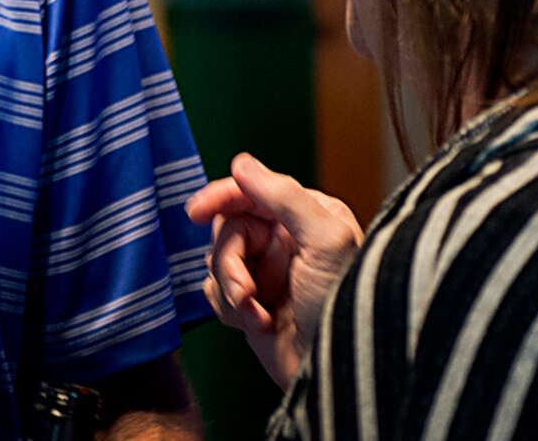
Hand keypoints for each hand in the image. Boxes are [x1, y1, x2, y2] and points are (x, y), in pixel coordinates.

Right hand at [185, 155, 360, 389]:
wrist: (332, 373)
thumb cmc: (341, 306)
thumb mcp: (324, 240)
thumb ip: (284, 195)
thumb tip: (242, 163)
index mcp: (306, 216)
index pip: (252, 191)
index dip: (221, 197)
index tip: (196, 211)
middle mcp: (284, 240)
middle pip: (228, 228)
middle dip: (230, 262)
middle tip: (245, 290)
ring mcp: (265, 272)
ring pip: (216, 261)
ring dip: (231, 291)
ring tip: (256, 314)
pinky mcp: (249, 303)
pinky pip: (214, 292)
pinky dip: (229, 309)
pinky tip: (255, 325)